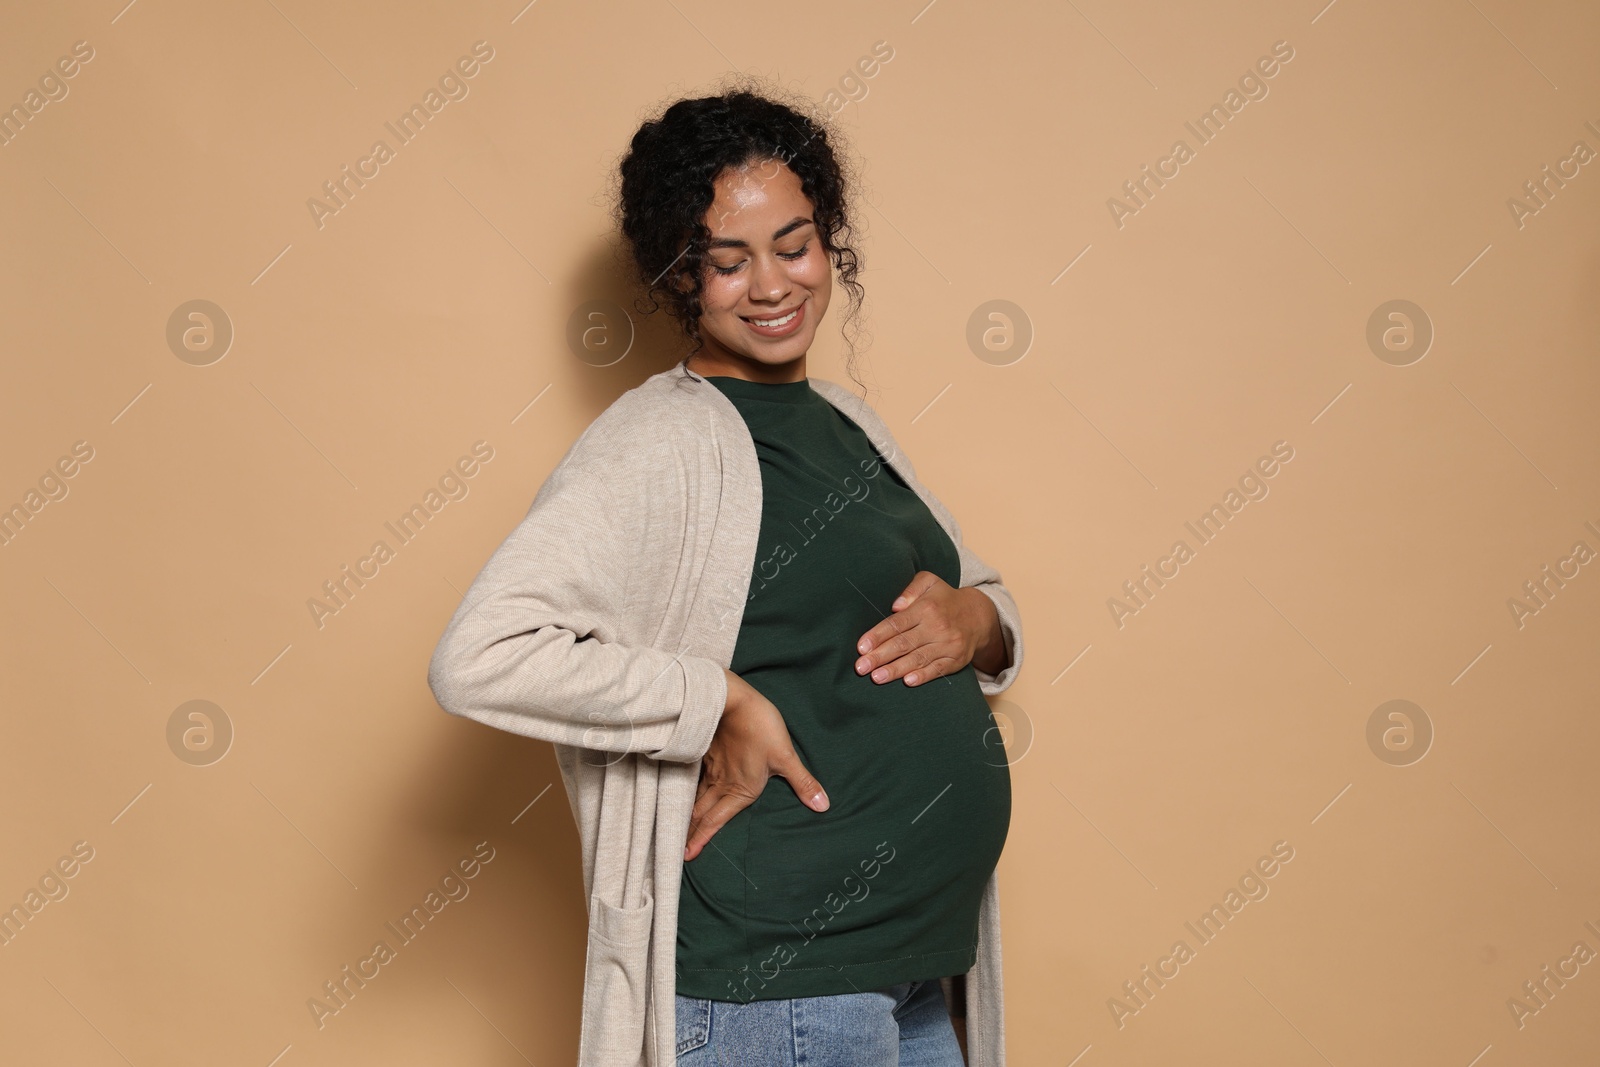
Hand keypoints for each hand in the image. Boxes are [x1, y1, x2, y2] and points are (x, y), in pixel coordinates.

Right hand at [684, 670, 828, 862]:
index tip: (687, 857)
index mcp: (740, 789)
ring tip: (675, 831)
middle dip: (688, 834)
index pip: (716, 820)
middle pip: (700, 813)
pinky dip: (684, 792)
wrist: (731, 698)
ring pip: (693, 798)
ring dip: (685, 816)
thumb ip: (802, 783)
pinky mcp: (703, 753)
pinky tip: (680, 795)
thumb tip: (822, 806)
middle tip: (676, 852)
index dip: (701, 839)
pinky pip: (690, 779)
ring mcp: (709, 768)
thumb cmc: (760, 727)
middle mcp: (721, 783)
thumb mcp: (786, 756)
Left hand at [854, 571, 1003, 685]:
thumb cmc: (944, 599)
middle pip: (904, 643)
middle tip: (860, 667)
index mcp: (926, 608)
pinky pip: (938, 670)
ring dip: (896, 669)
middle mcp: (937, 627)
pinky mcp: (956, 660)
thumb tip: (895, 605)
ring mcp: (948, 645)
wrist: (978, 616)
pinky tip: (907, 681)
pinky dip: (923, 676)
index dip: (878, 636)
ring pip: (918, 658)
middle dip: (880, 656)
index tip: (861, 647)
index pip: (897, 623)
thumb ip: (911, 588)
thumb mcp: (929, 582)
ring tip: (877, 677)